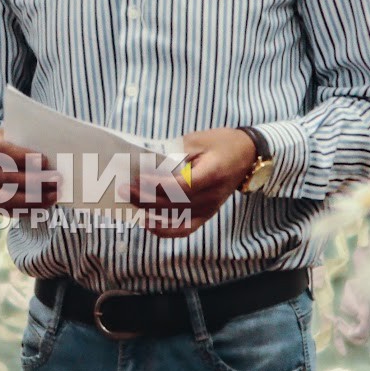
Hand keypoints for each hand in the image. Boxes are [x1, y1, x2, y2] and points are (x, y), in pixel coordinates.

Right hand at [0, 129, 60, 215]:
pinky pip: (10, 210)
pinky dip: (30, 208)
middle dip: (32, 180)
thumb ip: (30, 141)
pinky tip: (47, 203)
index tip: (43, 160)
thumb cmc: (13, 143)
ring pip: (6, 197)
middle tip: (56, 179)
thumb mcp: (17, 135)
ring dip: (33, 197)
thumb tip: (54, 152)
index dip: (21, 156)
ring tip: (55, 193)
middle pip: (3, 176)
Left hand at [127, 128, 257, 238]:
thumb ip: (173, 152)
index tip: (136, 178)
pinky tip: (146, 221)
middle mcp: (211, 196)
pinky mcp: (206, 215)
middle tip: (122, 188)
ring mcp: (209, 209)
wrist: (247, 156)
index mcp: (212, 174)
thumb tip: (145, 162)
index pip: (180, 187)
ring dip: (148, 212)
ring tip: (128, 201)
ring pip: (174, 219)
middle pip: (173, 205)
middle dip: (144, 198)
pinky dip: (162, 230)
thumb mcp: (198, 140)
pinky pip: (182, 229)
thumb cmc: (221, 143)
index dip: (156, 186)